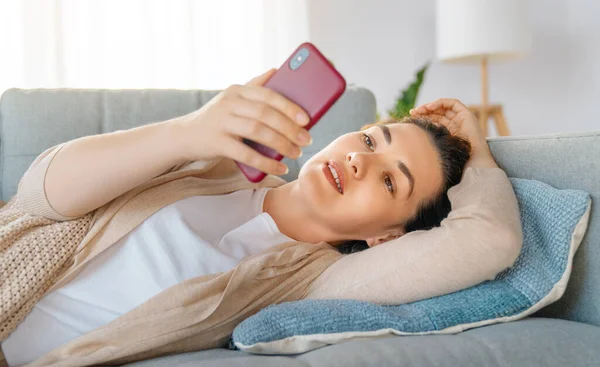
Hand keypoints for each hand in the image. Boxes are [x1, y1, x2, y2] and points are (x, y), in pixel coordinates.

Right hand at [175, 69, 311, 175]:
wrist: (184, 136)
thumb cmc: (216, 118)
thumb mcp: (232, 98)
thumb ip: (254, 86)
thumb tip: (276, 70)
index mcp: (236, 90)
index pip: (268, 95)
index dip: (289, 107)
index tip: (307, 119)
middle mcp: (228, 103)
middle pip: (265, 114)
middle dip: (289, 128)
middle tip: (306, 140)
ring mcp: (221, 123)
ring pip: (258, 132)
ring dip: (281, 144)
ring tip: (296, 153)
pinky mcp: (216, 143)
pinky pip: (246, 154)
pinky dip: (266, 162)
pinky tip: (280, 167)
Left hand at [410, 98, 488, 156]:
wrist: (471, 159)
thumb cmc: (453, 157)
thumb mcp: (436, 146)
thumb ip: (428, 140)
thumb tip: (410, 139)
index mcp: (448, 131)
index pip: (434, 119)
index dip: (423, 116)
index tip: (412, 117)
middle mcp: (455, 123)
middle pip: (438, 112)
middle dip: (424, 110)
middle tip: (413, 112)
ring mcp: (461, 118)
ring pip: (443, 107)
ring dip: (430, 106)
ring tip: (419, 109)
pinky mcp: (466, 114)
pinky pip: (453, 103)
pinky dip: (441, 102)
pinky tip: (429, 107)